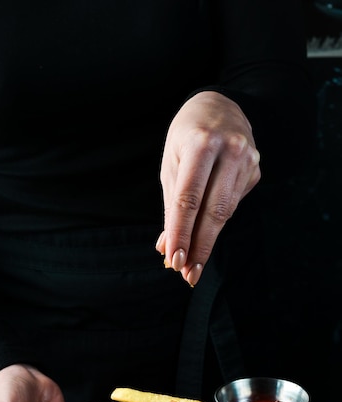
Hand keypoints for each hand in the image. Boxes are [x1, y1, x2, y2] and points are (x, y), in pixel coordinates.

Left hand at [156, 91, 260, 285]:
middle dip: (199, 246)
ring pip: (227, 212)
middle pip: (213, 210)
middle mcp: (230, 149)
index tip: (174, 260)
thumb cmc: (188, 136)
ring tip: (194, 265)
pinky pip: (233, 204)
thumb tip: (166, 247)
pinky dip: (217, 223)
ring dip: (208, 242)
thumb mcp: (172, 162)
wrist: (221, 105)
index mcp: (201, 143)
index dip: (181, 233)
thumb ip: (171, 205)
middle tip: (188, 274)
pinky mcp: (256, 169)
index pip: (188, 199)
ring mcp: (248, 159)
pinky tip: (206, 232)